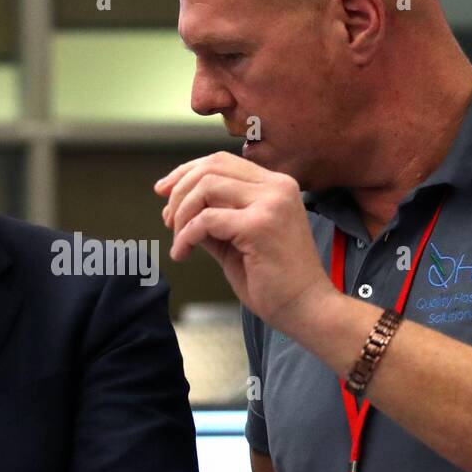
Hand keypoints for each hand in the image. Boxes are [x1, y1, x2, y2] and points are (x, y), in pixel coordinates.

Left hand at [155, 151, 333, 337]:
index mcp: (276, 186)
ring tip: (178, 241)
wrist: (307, 310)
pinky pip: (207, 219)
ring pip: (206, 187)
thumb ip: (212, 221)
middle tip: (167, 220)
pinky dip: (186, 235)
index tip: (163, 191)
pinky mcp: (260, 225)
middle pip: (211, 167)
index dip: (186, 172)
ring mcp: (271, 203)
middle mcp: (277, 187)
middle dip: (179, 191)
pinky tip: (183, 253)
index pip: (222, 161)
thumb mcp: (235, 243)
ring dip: (182, 214)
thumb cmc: (276, 283)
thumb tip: (176, 209)